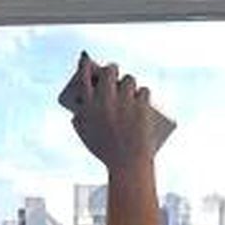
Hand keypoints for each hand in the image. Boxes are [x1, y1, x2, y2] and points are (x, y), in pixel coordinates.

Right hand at [67, 53, 173, 172]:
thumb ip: (80, 119)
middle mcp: (104, 101)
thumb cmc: (106, 152)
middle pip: (109, 72)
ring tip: (130, 91)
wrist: (127, 164)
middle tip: (114, 74)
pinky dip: (144, 95)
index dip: (85, 65)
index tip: (87, 60)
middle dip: (112, 69)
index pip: (84, 76)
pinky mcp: (141, 105)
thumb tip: (80, 104)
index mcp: (88, 107)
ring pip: (129, 80)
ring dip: (130, 83)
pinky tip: (143, 97)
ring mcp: (124, 102)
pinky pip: (144, 91)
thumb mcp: (87, 136)